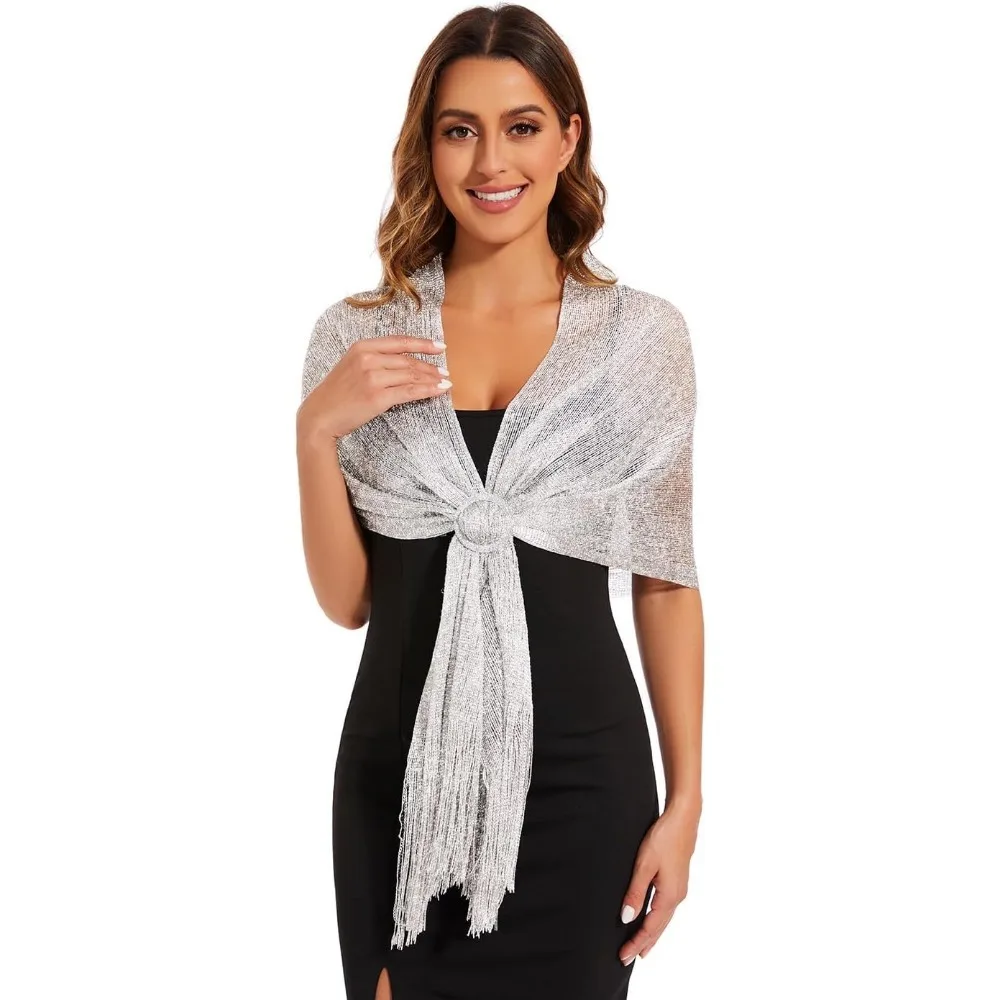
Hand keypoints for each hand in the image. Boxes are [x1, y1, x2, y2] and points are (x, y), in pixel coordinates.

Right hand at [297, 335, 449, 441]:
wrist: (320, 416)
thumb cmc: (336, 395)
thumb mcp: (351, 366)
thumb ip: (374, 360)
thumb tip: (403, 362)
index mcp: (361, 347)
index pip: (399, 342)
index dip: (423, 343)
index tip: (440, 346)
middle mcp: (368, 358)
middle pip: (408, 360)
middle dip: (430, 366)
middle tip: (445, 371)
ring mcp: (373, 377)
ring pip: (411, 375)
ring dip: (432, 379)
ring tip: (445, 382)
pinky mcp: (378, 397)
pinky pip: (410, 391)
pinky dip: (427, 390)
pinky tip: (438, 390)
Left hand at [618, 800, 699, 965]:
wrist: (683, 818)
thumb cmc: (664, 838)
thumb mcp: (644, 865)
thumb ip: (635, 892)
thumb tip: (626, 918)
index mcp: (669, 896)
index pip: (650, 928)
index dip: (636, 943)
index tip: (623, 956)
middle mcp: (677, 896)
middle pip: (659, 927)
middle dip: (643, 943)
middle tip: (628, 958)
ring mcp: (679, 889)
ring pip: (663, 919)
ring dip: (651, 933)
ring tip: (641, 946)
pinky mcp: (678, 880)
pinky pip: (666, 908)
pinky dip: (657, 920)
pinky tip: (652, 919)